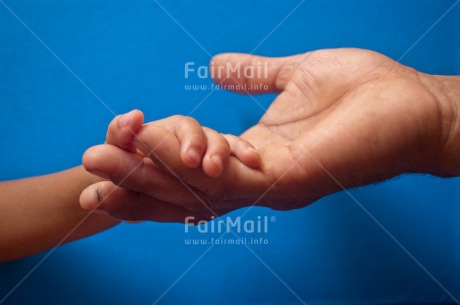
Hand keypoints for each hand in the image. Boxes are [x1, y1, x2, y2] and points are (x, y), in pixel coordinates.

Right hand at [82, 48, 459, 218]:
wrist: (412, 103)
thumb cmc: (361, 91)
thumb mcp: (293, 75)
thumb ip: (252, 75)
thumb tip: (215, 67)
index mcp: (252, 153)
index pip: (188, 162)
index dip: (150, 155)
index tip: (115, 138)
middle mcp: (255, 177)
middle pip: (182, 186)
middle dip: (132, 180)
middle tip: (86, 171)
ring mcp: (271, 184)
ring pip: (195, 188)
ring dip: (147, 177)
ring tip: (101, 163)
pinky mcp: (289, 179)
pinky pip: (228, 177)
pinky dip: (190, 164)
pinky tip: (156, 150)